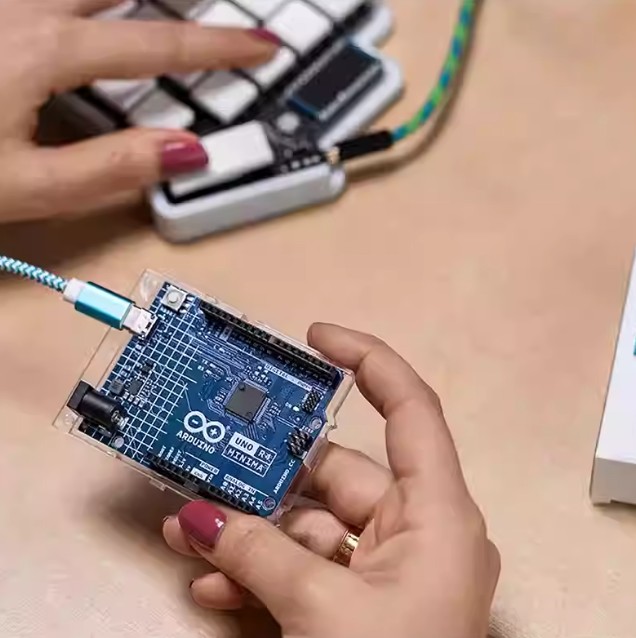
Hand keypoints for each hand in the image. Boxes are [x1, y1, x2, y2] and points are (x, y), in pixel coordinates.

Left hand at [0, 0, 276, 220]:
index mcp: (41, 51)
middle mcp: (19, 8)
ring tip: (169, 8)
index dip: (218, 47)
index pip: (154, 44)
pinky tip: (94, 15)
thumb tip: (185, 151)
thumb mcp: (29, 186)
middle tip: (221, 7)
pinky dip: (89, 2)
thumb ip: (110, 168)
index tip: (261, 45)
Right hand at [163, 324, 499, 637]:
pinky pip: (309, 570)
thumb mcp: (324, 612)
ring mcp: (389, 568)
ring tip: (193, 528)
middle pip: (338, 476)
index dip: (369, 361)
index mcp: (438, 514)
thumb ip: (260, 556)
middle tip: (212, 454)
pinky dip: (265, 573)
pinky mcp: (365, 602)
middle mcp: (418, 530)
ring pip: (312, 527)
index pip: (412, 410)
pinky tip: (216, 585)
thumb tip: (196, 518)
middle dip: (270, 474)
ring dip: (253, 531)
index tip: (317, 337)